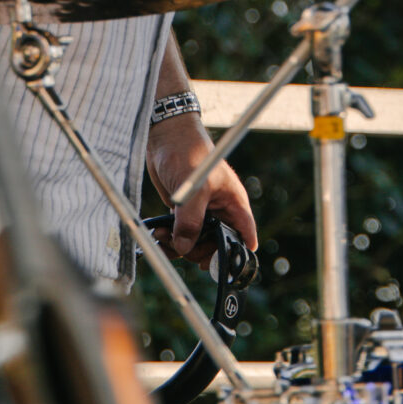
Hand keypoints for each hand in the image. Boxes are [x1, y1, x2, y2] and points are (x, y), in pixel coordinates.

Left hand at [146, 116, 257, 265]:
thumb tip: (185, 247)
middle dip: (197, 251)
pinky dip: (169, 239)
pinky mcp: (183, 212)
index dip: (236, 254)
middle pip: (217, 245)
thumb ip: (191, 220)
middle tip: (180, 246)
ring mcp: (201, 212)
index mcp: (233, 203)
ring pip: (195, 242)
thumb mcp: (193, 189)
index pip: (244, 235)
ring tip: (162, 237)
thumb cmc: (188, 152)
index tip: (217, 266)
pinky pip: (180, 234)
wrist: (165, 137)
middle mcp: (220, 210)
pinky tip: (158, 233)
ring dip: (178, 245)